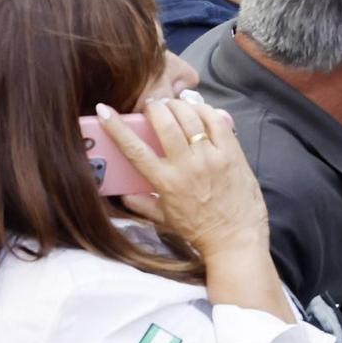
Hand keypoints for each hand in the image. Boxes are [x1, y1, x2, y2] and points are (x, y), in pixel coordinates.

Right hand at [105, 98, 267, 259]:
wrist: (235, 237)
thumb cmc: (199, 229)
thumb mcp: (164, 219)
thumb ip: (141, 204)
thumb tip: (122, 194)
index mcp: (166, 182)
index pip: (135, 149)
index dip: (117, 127)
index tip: (105, 111)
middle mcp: (188, 166)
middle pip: (166, 124)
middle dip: (154, 108)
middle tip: (151, 106)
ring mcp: (212, 157)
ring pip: (192, 118)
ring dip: (178, 106)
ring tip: (173, 105)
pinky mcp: (233, 153)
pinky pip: (218, 122)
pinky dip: (206, 110)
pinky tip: (199, 109)